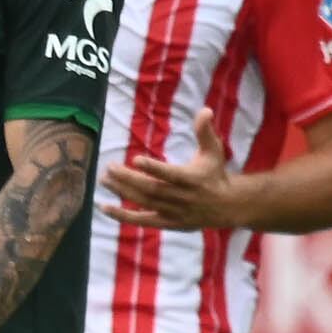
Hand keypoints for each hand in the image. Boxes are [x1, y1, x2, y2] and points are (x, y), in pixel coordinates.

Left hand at [104, 114, 244, 231]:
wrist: (227, 206)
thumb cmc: (215, 174)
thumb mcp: (213, 152)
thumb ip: (205, 132)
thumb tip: (205, 110)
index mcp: (192, 179)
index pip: (170, 174)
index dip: (153, 168)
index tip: (135, 159)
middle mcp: (181, 197)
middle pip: (151, 189)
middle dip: (129, 178)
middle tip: (109, 167)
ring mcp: (173, 212)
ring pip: (144, 202)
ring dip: (122, 192)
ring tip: (104, 180)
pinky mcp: (167, 223)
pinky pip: (142, 221)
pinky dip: (123, 216)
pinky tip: (104, 207)